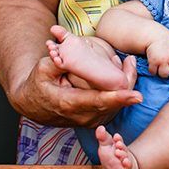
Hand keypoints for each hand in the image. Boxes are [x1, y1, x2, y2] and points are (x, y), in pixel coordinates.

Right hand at [9, 52, 140, 127]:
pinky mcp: (94, 119)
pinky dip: (119, 90)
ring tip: (126, 62)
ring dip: (124, 84)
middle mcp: (82, 116)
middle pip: (114, 102)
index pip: (99, 101)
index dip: (119, 98)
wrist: (32, 104)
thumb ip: (60, 60)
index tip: (137, 96)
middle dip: (127, 81)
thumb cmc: (38, 84)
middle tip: (131, 61)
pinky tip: (119, 72)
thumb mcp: (43, 69)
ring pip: (116, 105)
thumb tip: (73, 48)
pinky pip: (113, 105)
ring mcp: (89, 120)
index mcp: (69, 103)